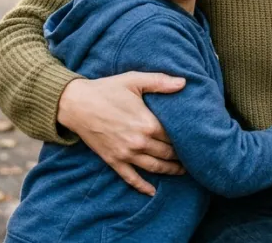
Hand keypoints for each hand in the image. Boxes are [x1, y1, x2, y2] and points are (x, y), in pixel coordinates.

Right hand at [56, 73, 186, 195]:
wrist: (76, 104)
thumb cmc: (106, 89)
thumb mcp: (134, 80)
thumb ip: (160, 82)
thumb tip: (184, 82)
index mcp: (148, 123)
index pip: (175, 136)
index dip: (187, 138)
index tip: (196, 139)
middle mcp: (139, 142)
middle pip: (167, 153)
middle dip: (181, 156)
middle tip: (194, 156)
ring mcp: (126, 154)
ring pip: (154, 168)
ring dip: (170, 171)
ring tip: (182, 171)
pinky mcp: (113, 160)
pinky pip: (131, 178)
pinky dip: (142, 186)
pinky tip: (152, 191)